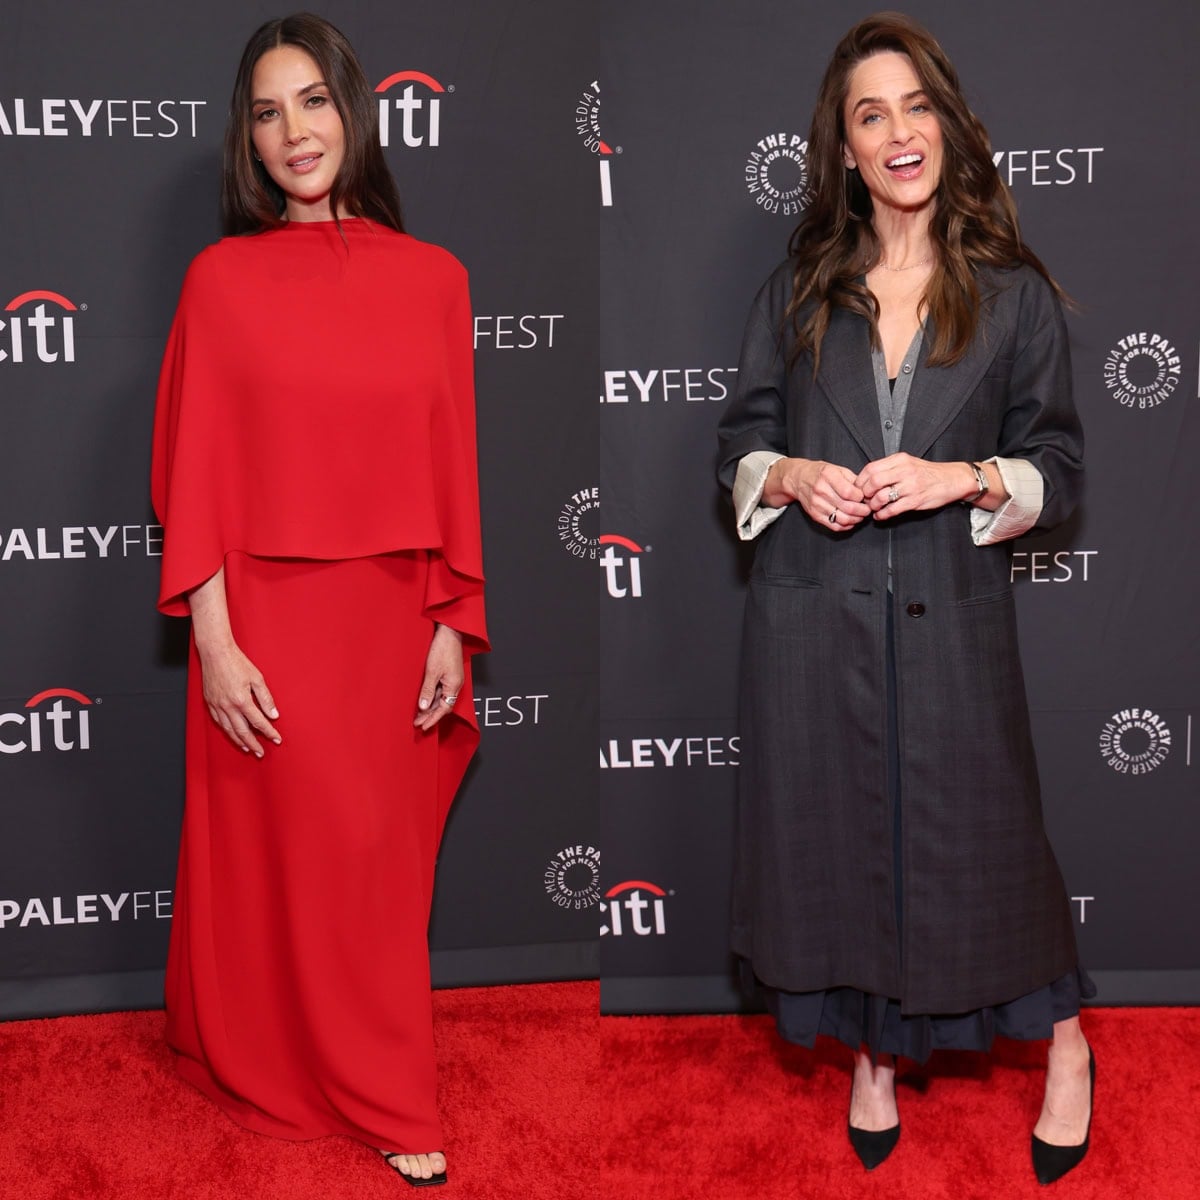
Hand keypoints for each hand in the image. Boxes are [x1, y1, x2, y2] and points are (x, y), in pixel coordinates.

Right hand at [197, 641, 280, 756]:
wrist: (215, 653)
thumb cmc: (237, 662)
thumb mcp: (257, 678)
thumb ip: (266, 698)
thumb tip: (273, 714)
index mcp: (242, 700)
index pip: (259, 722)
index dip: (269, 732)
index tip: (276, 739)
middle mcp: (228, 706)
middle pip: (242, 731)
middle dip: (253, 743)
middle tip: (261, 753)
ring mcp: (217, 705)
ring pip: (229, 729)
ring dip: (239, 741)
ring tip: (248, 748)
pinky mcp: (209, 703)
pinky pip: (219, 722)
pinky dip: (227, 730)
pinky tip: (232, 734)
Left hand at [414, 624, 464, 731]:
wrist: (449, 632)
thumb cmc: (442, 648)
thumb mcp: (432, 671)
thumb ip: (427, 690)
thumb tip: (423, 707)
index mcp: (454, 686)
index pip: (444, 709)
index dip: (433, 719)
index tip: (423, 726)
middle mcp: (455, 685)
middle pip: (443, 706)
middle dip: (430, 715)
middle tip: (417, 723)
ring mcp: (452, 679)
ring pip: (441, 699)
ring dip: (430, 707)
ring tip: (418, 714)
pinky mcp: (448, 674)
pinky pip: (440, 691)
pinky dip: (432, 697)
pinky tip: (424, 700)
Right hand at [764, 457, 871, 530]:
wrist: (799, 478)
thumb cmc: (820, 473)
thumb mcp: (838, 469)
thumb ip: (853, 480)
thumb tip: (867, 493)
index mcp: (828, 476)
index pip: (850, 492)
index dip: (862, 497)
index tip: (865, 497)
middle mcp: (821, 490)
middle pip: (848, 507)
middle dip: (863, 511)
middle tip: (867, 509)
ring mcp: (816, 504)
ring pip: (843, 519)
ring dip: (856, 519)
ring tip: (860, 515)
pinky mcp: (815, 515)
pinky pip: (834, 526)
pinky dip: (846, 526)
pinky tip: (850, 521)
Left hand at [854, 453, 975, 518]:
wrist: (953, 479)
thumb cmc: (928, 472)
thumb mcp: (908, 462)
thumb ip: (889, 468)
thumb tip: (868, 478)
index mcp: (900, 460)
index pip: (870, 468)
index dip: (860, 481)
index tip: (858, 488)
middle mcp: (904, 471)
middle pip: (873, 482)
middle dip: (864, 494)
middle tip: (864, 499)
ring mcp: (910, 486)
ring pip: (881, 497)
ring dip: (873, 505)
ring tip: (873, 508)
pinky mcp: (916, 500)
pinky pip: (892, 509)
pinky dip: (882, 515)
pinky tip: (881, 515)